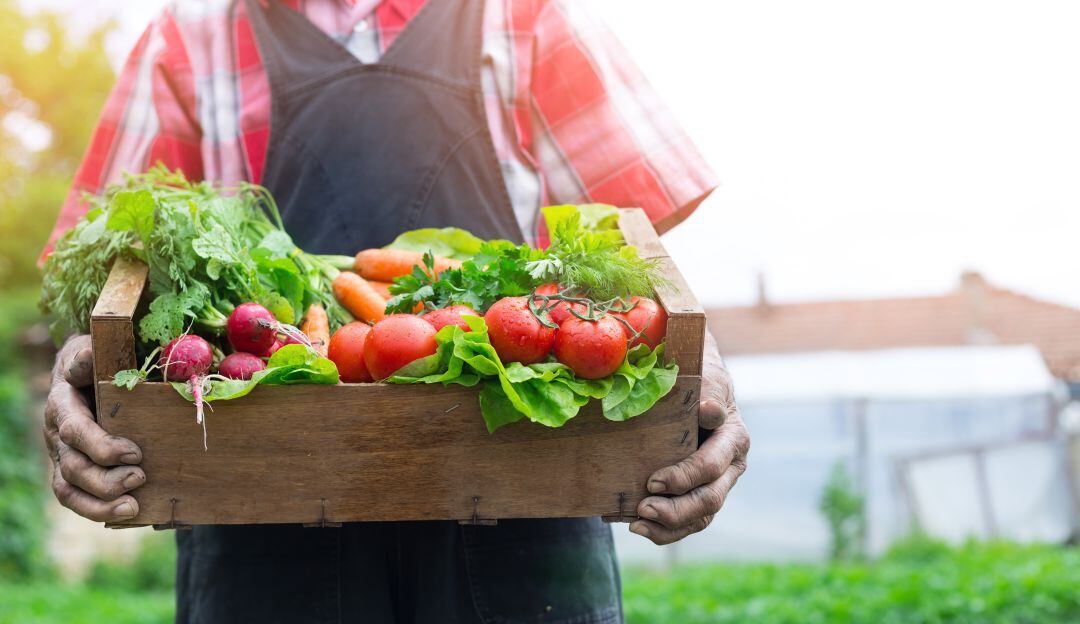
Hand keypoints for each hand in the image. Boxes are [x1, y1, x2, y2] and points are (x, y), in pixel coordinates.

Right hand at [43, 335, 143, 521]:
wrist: (83, 370)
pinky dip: (98, 511)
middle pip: (73, 466)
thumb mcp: (93, 351)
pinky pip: (75, 499)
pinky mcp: (70, 471)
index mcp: (63, 404)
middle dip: (106, 478)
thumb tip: (92, 353)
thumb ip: (91, 357)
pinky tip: (128, 514)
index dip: (101, 445)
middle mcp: (56, 433)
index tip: (134, 452)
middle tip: (141, 477)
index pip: (75, 430)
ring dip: (101, 502)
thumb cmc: (96, 361)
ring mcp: (61, 455)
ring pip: (70, 488)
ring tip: (134, 506)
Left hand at [631, 333, 748, 544]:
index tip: (653, 480)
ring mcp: (718, 483)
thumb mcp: (705, 375)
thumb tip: (709, 411)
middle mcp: (731, 465)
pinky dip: (666, 530)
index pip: (712, 466)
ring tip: (637, 524)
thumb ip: (708, 390)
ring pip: (701, 516)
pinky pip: (689, 521)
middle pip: (710, 498)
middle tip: (643, 508)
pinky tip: (638, 526)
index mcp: (733, 438)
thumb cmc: (698, 376)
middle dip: (676, 509)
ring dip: (670, 526)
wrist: (697, 384)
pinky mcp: (700, 492)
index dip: (684, 477)